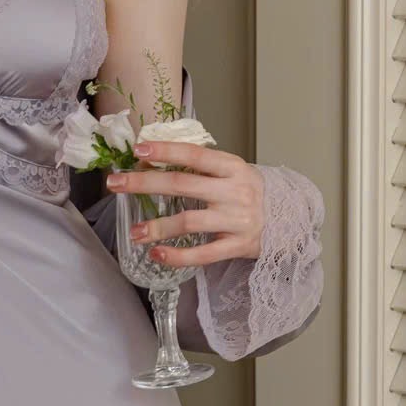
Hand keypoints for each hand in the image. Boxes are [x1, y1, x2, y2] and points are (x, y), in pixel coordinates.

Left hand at [105, 141, 264, 266]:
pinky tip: (157, 254)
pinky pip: (204, 254)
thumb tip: (151, 160)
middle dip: (145, 183)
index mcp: (232, 167)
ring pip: (190, 221)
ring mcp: (237, 220)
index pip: (195, 154)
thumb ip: (200, 167)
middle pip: (183, 185)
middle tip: (116, 184)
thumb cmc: (250, 192)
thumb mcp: (232, 172)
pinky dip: (178, 256)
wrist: (290, 220)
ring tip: (134, 233)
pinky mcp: (238, 246)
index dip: (165, 151)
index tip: (138, 149)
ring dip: (157, 227)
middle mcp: (235, 191)